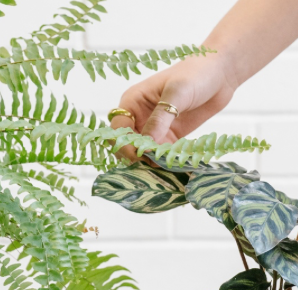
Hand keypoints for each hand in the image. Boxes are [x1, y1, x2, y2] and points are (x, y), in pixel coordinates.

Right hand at [111, 50, 237, 161]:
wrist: (221, 73)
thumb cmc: (196, 73)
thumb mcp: (176, 93)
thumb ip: (161, 119)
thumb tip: (147, 146)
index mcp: (133, 101)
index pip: (118, 128)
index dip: (123, 143)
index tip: (138, 154)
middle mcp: (139, 116)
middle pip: (127, 144)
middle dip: (136, 155)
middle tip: (151, 164)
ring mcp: (153, 128)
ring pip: (143, 152)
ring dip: (150, 161)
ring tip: (164, 166)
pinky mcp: (168, 138)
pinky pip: (160, 155)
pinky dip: (163, 162)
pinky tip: (172, 165)